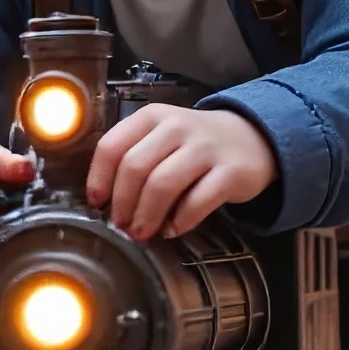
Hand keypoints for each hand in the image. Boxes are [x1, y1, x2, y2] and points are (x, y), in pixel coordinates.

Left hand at [86, 105, 278, 241]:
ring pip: (163, 185)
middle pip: (135, 168)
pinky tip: (173, 229)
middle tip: (122, 225)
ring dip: (147, 215)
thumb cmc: (195, 144)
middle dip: (123, 203)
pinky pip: (197, 201)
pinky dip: (180, 221)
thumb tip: (106, 201)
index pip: (112, 146)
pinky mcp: (230, 172)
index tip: (97, 202)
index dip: (99, 179)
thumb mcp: (162, 137)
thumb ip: (134, 158)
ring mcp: (206, 148)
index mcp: (152, 117)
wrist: (251, 138)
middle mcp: (177, 127)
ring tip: (143, 232)